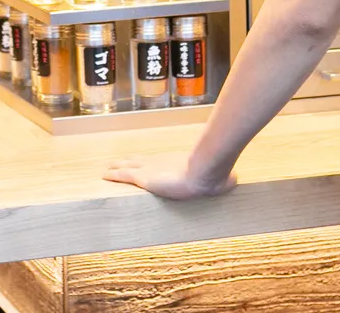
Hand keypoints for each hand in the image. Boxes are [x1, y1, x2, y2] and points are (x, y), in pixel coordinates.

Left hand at [103, 152, 236, 200]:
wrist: (205, 171)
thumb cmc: (212, 175)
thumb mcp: (218, 178)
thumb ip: (224, 178)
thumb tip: (236, 178)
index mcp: (173, 164)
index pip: (157, 162)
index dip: (147, 162)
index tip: (141, 163)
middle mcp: (160, 163)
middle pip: (138, 161)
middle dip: (128, 162)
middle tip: (117, 163)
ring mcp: (151, 168)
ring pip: (127, 167)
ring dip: (116, 168)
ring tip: (106, 170)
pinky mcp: (144, 177)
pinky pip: (123, 175)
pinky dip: (113, 174)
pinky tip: (103, 175)